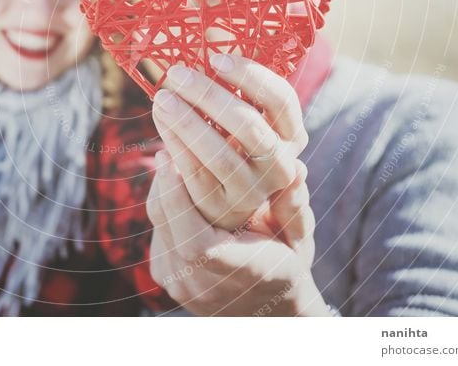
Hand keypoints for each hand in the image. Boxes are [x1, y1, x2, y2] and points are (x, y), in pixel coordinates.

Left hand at [146, 150, 328, 315]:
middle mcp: (202, 285)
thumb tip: (297, 168)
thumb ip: (294, 207)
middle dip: (166, 182)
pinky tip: (172, 180)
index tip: (176, 159)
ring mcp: (180, 285)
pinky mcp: (164, 276)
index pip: (196, 244)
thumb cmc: (287, 268)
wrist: (264, 313)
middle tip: (170, 144)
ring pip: (158, 225)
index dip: (179, 200)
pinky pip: (157, 232)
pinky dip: (164, 203)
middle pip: (167, 226)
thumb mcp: (300, 239)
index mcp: (240, 275)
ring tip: (171, 155)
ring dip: (163, 188)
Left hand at [151, 53, 308, 231]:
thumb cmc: (228, 140)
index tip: (215, 58)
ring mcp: (252, 189)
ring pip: (219, 154)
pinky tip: (160, 121)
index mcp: (290, 134)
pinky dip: (175, 145)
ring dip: (187, 122)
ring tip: (161, 97)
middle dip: (210, 96)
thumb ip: (231, 82)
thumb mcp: (238, 115)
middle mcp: (279, 163)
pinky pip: (195, 172)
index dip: (250, 76)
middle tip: (177, 73)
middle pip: (248, 125)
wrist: (220, 198)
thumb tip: (210, 31)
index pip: (281, 100)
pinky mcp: (222, 206)